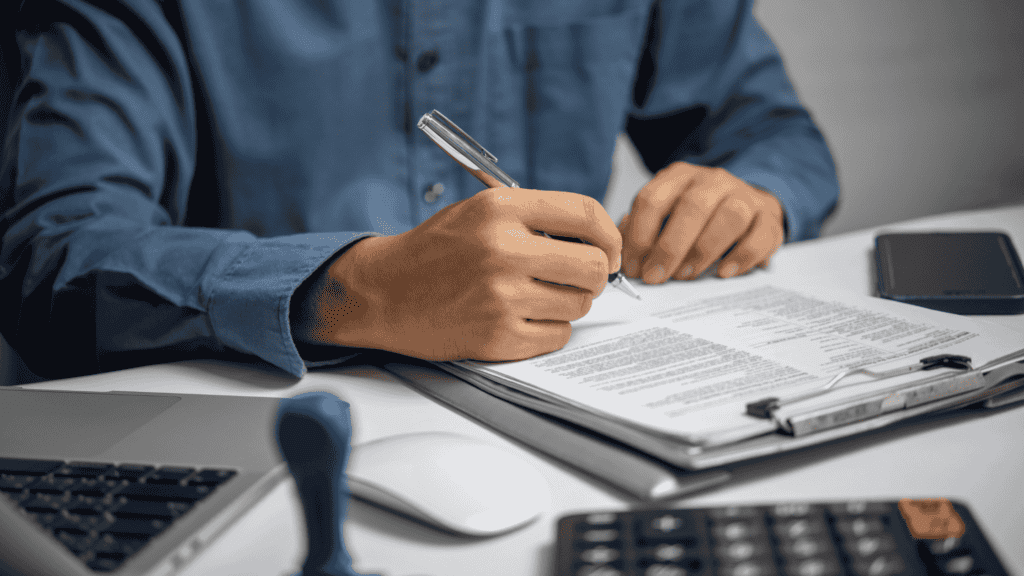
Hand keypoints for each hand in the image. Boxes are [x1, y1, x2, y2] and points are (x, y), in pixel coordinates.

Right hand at [294, 188, 620, 360]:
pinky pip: (557, 335)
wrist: (383, 292)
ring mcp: (500, 297)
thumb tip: (598, 241)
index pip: (587, 214)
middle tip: (577, 279)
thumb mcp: (481, 212)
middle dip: (595, 275)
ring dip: (568, 303)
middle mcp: (502, 250)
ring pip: (579, 305)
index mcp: (500, 209)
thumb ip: (536, 218)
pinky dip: (548, 330)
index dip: (609, 236)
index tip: (609, 250)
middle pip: (593, 267)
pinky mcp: (497, 335)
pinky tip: (523, 318)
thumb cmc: (436, 251)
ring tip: (537, 296)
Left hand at [619, 162, 784, 283]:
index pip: (653, 198)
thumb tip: (622, 253)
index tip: (633, 266)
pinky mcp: (768, 216)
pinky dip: (741, 256)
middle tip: (655, 276)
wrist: (746, 206)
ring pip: (729, 216)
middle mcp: (713, 180)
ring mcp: (744, 195)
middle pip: (691, 207)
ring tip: (685, 275)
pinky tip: (723, 272)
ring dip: (703, 250)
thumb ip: (642, 229)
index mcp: (679, 176)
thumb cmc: (697, 216)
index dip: (639, 235)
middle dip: (669, 247)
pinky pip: (759, 235)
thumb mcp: (664, 214)